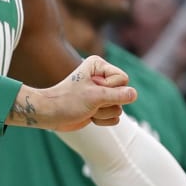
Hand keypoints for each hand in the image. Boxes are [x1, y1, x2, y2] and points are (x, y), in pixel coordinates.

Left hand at [10, 55, 137, 130]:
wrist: (51, 114)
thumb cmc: (68, 101)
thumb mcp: (95, 97)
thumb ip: (118, 95)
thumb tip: (134, 94)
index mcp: (99, 66)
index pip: (123, 79)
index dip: (110, 89)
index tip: (90, 89)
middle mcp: (102, 77)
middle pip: (123, 94)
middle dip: (106, 103)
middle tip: (88, 102)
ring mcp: (102, 93)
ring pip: (119, 108)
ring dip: (103, 113)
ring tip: (87, 109)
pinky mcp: (101, 106)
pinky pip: (114, 117)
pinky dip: (102, 120)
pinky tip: (88, 115)